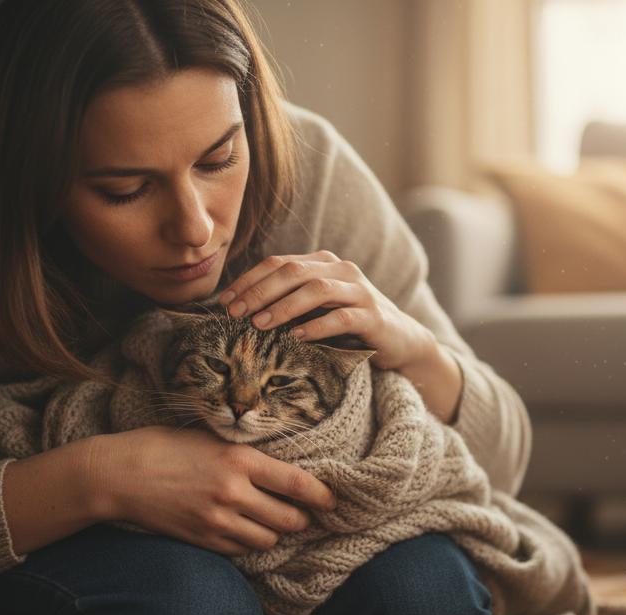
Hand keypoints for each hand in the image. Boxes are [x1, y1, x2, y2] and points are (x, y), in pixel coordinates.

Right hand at [82, 426, 336, 555]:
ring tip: (269, 521)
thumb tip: (280, 467)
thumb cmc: (164, 447)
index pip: (298, 484)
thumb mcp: (210, 437)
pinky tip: (241, 529)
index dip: (323, 496)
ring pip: (269, 539)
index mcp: (240, 459)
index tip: (332, 501)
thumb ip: (245, 454)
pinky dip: (248, 542)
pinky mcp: (204, 540)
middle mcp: (234, 492)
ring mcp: (218, 520)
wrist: (120, 475)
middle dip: (301, 519)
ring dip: (274, 532)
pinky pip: (242, 550)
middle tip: (301, 513)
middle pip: (291, 519)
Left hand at [217, 250, 436, 369]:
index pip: (278, 263)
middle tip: (236, 313)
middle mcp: (341, 270)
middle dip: (260, 292)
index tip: (224, 301)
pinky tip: (297, 337)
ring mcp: (359, 291)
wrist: (401, 340)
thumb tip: (241, 308)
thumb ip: (289, 300)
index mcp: (323, 263)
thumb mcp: (317, 308)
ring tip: (260, 323)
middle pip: (293, 272)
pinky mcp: (373, 316)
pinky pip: (342, 317)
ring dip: (284, 306)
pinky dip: (317, 326)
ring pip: (316, 290)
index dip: (249, 280)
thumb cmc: (349, 325)